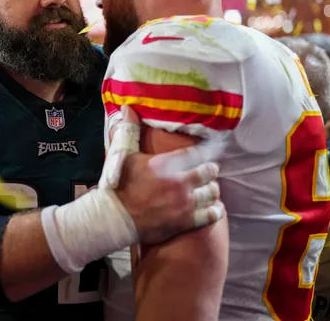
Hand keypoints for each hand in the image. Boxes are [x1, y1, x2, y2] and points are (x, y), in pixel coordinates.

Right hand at [106, 106, 223, 244]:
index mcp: (166, 164)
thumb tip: (127, 108)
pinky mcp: (186, 222)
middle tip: (208, 170)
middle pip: (209, 173)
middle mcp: (179, 183)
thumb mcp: (122, 155)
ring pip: (212, 193)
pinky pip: (211, 214)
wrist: (115, 219)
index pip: (198, 153)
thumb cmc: (117, 186)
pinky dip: (214, 210)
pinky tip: (212, 207)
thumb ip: (128, 130)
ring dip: (211, 190)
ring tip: (208, 189)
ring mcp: (184, 204)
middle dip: (210, 170)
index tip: (212, 148)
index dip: (207, 150)